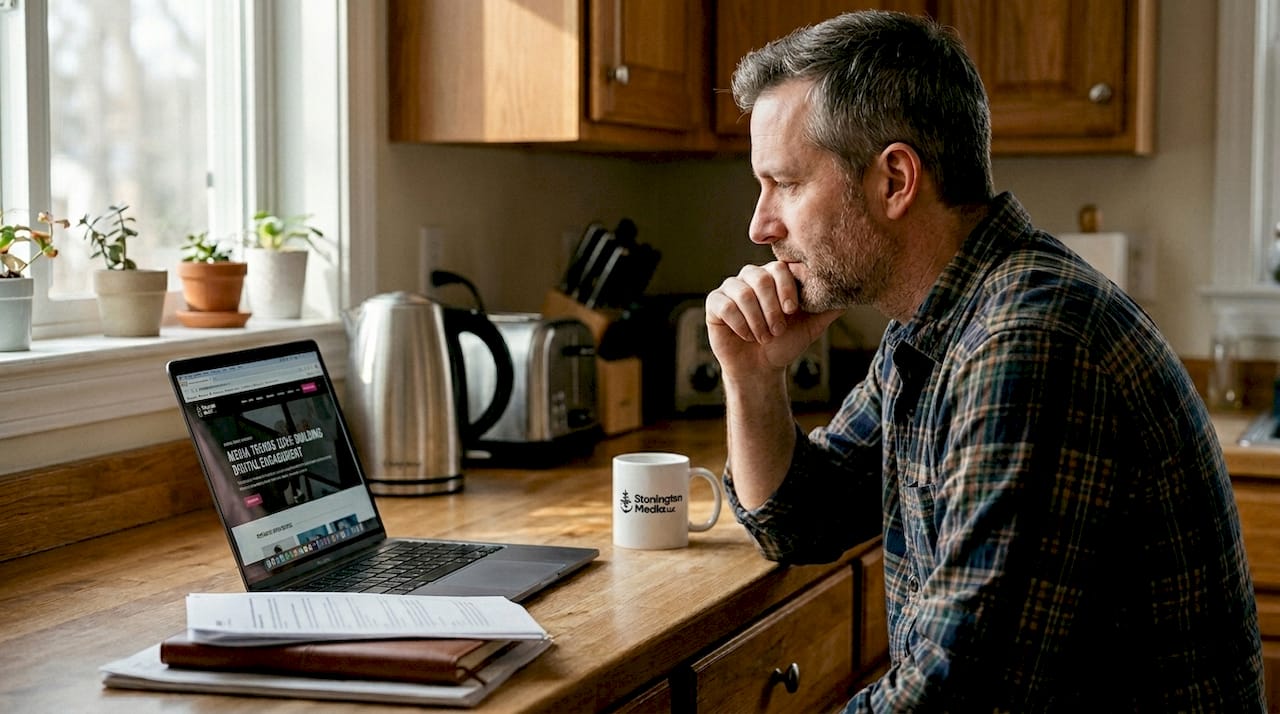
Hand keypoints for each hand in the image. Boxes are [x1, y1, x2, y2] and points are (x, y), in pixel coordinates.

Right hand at [705, 262, 842, 379]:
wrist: (761, 368)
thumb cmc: (785, 344)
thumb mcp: (812, 326)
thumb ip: (830, 307)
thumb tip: (854, 291)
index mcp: (775, 277)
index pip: (780, 268)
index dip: (787, 288)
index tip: (793, 311)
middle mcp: (752, 277)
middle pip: (760, 277)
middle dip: (771, 308)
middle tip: (778, 330)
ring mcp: (731, 288)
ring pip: (742, 292)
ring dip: (757, 319)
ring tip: (764, 337)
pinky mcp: (714, 303)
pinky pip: (724, 305)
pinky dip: (740, 324)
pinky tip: (747, 336)